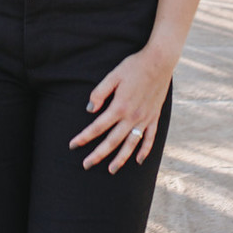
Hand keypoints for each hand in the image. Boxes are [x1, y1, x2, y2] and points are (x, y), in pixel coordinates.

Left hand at [70, 45, 173, 172]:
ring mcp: (144, 119)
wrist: (159, 62)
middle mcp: (132, 117)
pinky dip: (144, 151)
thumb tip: (89, 110)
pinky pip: (150, 138)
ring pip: (131, 144)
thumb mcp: (113, 75)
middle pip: (112, 141)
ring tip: (110, 170)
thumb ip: (99, 93)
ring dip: (120, 159)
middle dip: (98, 154)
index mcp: (119, 107)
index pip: (97, 127)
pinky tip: (139, 161)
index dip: (84, 137)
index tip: (73, 145)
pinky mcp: (154, 117)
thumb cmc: (133, 66)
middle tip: (86, 165)